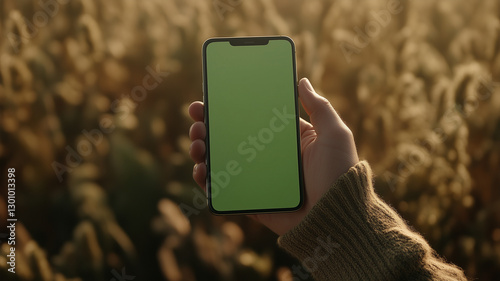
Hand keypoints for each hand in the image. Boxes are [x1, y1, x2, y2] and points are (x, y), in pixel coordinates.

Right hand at [188, 78, 358, 234]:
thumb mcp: (334, 134)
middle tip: (197, 119)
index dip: (231, 107)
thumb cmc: (339, 173)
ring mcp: (258, 178)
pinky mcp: (252, 199)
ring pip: (223, 160)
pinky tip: (201, 170)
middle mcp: (269, 156)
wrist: (337, 217)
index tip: (211, 97)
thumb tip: (301, 81)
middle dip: (209, 126)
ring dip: (203, 150)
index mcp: (286, 139)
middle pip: (231, 137)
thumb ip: (319, 107)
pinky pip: (225, 188)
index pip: (252, 117)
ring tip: (196, 143)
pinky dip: (208, 180)